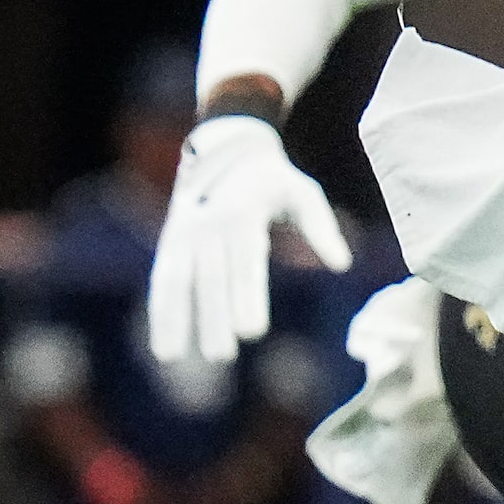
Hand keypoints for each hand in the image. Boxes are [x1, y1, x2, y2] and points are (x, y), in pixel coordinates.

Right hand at [148, 116, 351, 364]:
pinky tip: (161, 342)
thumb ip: (322, 229)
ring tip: (172, 358)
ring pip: (178, 281)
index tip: (252, 332)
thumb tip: (344, 265)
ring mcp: (187, 232)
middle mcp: (211, 224)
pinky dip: (160, 310)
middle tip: (223, 355)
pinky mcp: (172, 241)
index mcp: (245, 214)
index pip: (246, 264)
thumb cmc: (275, 179)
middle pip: (212, 278)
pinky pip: (163, 279)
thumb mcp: (303, 193)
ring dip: (175, 319)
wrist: (228, 146)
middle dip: (215, 318)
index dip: (248, 298)